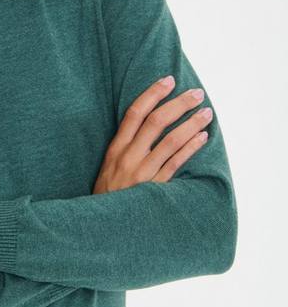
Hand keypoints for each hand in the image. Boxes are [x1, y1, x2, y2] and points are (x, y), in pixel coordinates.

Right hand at [93, 76, 212, 194]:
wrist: (100, 227)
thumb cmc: (108, 196)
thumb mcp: (108, 168)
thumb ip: (124, 149)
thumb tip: (146, 126)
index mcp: (115, 148)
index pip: (134, 113)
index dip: (152, 94)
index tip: (169, 80)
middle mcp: (128, 157)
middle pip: (156, 122)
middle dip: (178, 104)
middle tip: (197, 93)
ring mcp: (141, 173)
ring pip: (170, 141)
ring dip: (191, 124)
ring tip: (207, 113)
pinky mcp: (153, 189)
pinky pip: (175, 164)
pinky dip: (190, 148)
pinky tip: (202, 137)